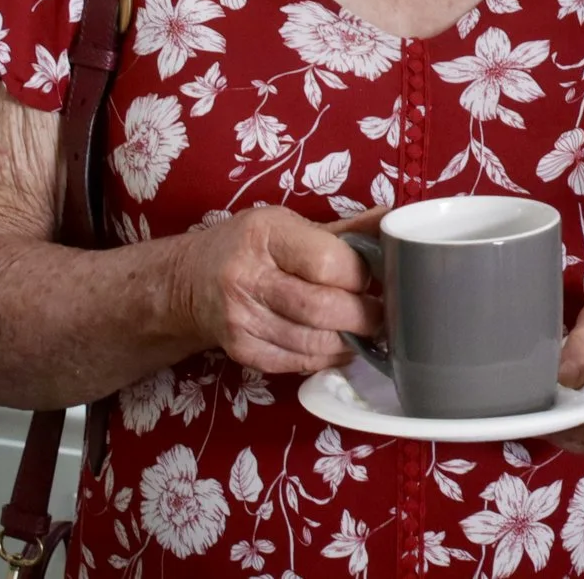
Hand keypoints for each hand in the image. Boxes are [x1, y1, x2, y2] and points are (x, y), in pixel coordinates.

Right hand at [171, 203, 385, 374]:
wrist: (191, 282)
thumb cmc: (249, 246)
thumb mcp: (287, 224)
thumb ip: (342, 230)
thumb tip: (392, 220)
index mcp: (265, 235)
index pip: (327, 262)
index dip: (360, 274)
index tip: (374, 277)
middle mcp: (248, 278)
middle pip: (322, 308)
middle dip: (363, 315)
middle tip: (381, 313)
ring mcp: (241, 319)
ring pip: (312, 342)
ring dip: (350, 341)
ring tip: (367, 330)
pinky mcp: (241, 350)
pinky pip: (296, 362)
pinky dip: (326, 358)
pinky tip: (340, 347)